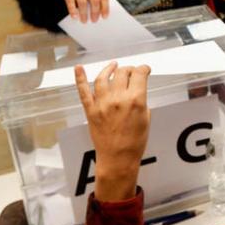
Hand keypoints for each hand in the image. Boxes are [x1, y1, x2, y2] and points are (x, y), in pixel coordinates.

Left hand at [74, 62, 150, 201]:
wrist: (118, 159)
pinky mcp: (90, 111)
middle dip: (129, 69)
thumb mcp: (146, 119)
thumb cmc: (134, 143)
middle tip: (131, 71)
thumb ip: (142, 101)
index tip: (145, 69)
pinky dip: (79, 78)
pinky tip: (78, 68)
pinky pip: (83, 91)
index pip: (140, 74)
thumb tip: (137, 92)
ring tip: (113, 66)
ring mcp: (102, 104)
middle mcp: (118, 99)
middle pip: (122, 73)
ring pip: (103, 78)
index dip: (144, 68)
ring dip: (109, 69)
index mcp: (136, 100)